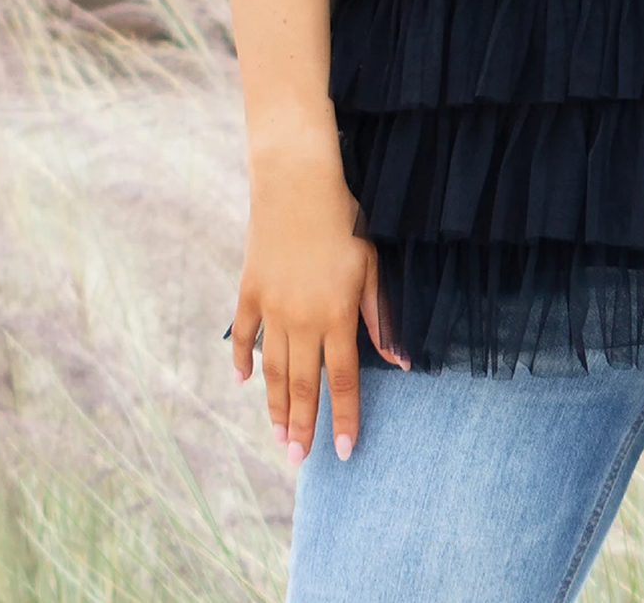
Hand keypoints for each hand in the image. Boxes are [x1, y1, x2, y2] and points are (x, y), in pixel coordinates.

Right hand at [230, 153, 409, 465]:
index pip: (342, 381)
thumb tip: (403, 361)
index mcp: (336, 316)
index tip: (343, 451)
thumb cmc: (345, 221)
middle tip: (298, 459)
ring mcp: (271, 308)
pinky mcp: (249, 291)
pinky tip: (242, 382)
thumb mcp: (372, 267)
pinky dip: (240, 360)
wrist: (298, 185)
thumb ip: (382, 318)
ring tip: (278, 436)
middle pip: (303, 385)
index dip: (343, 417)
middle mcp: (302, 320)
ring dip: (275, 405)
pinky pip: (242, 335)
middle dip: (303, 426)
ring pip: (273, 370)